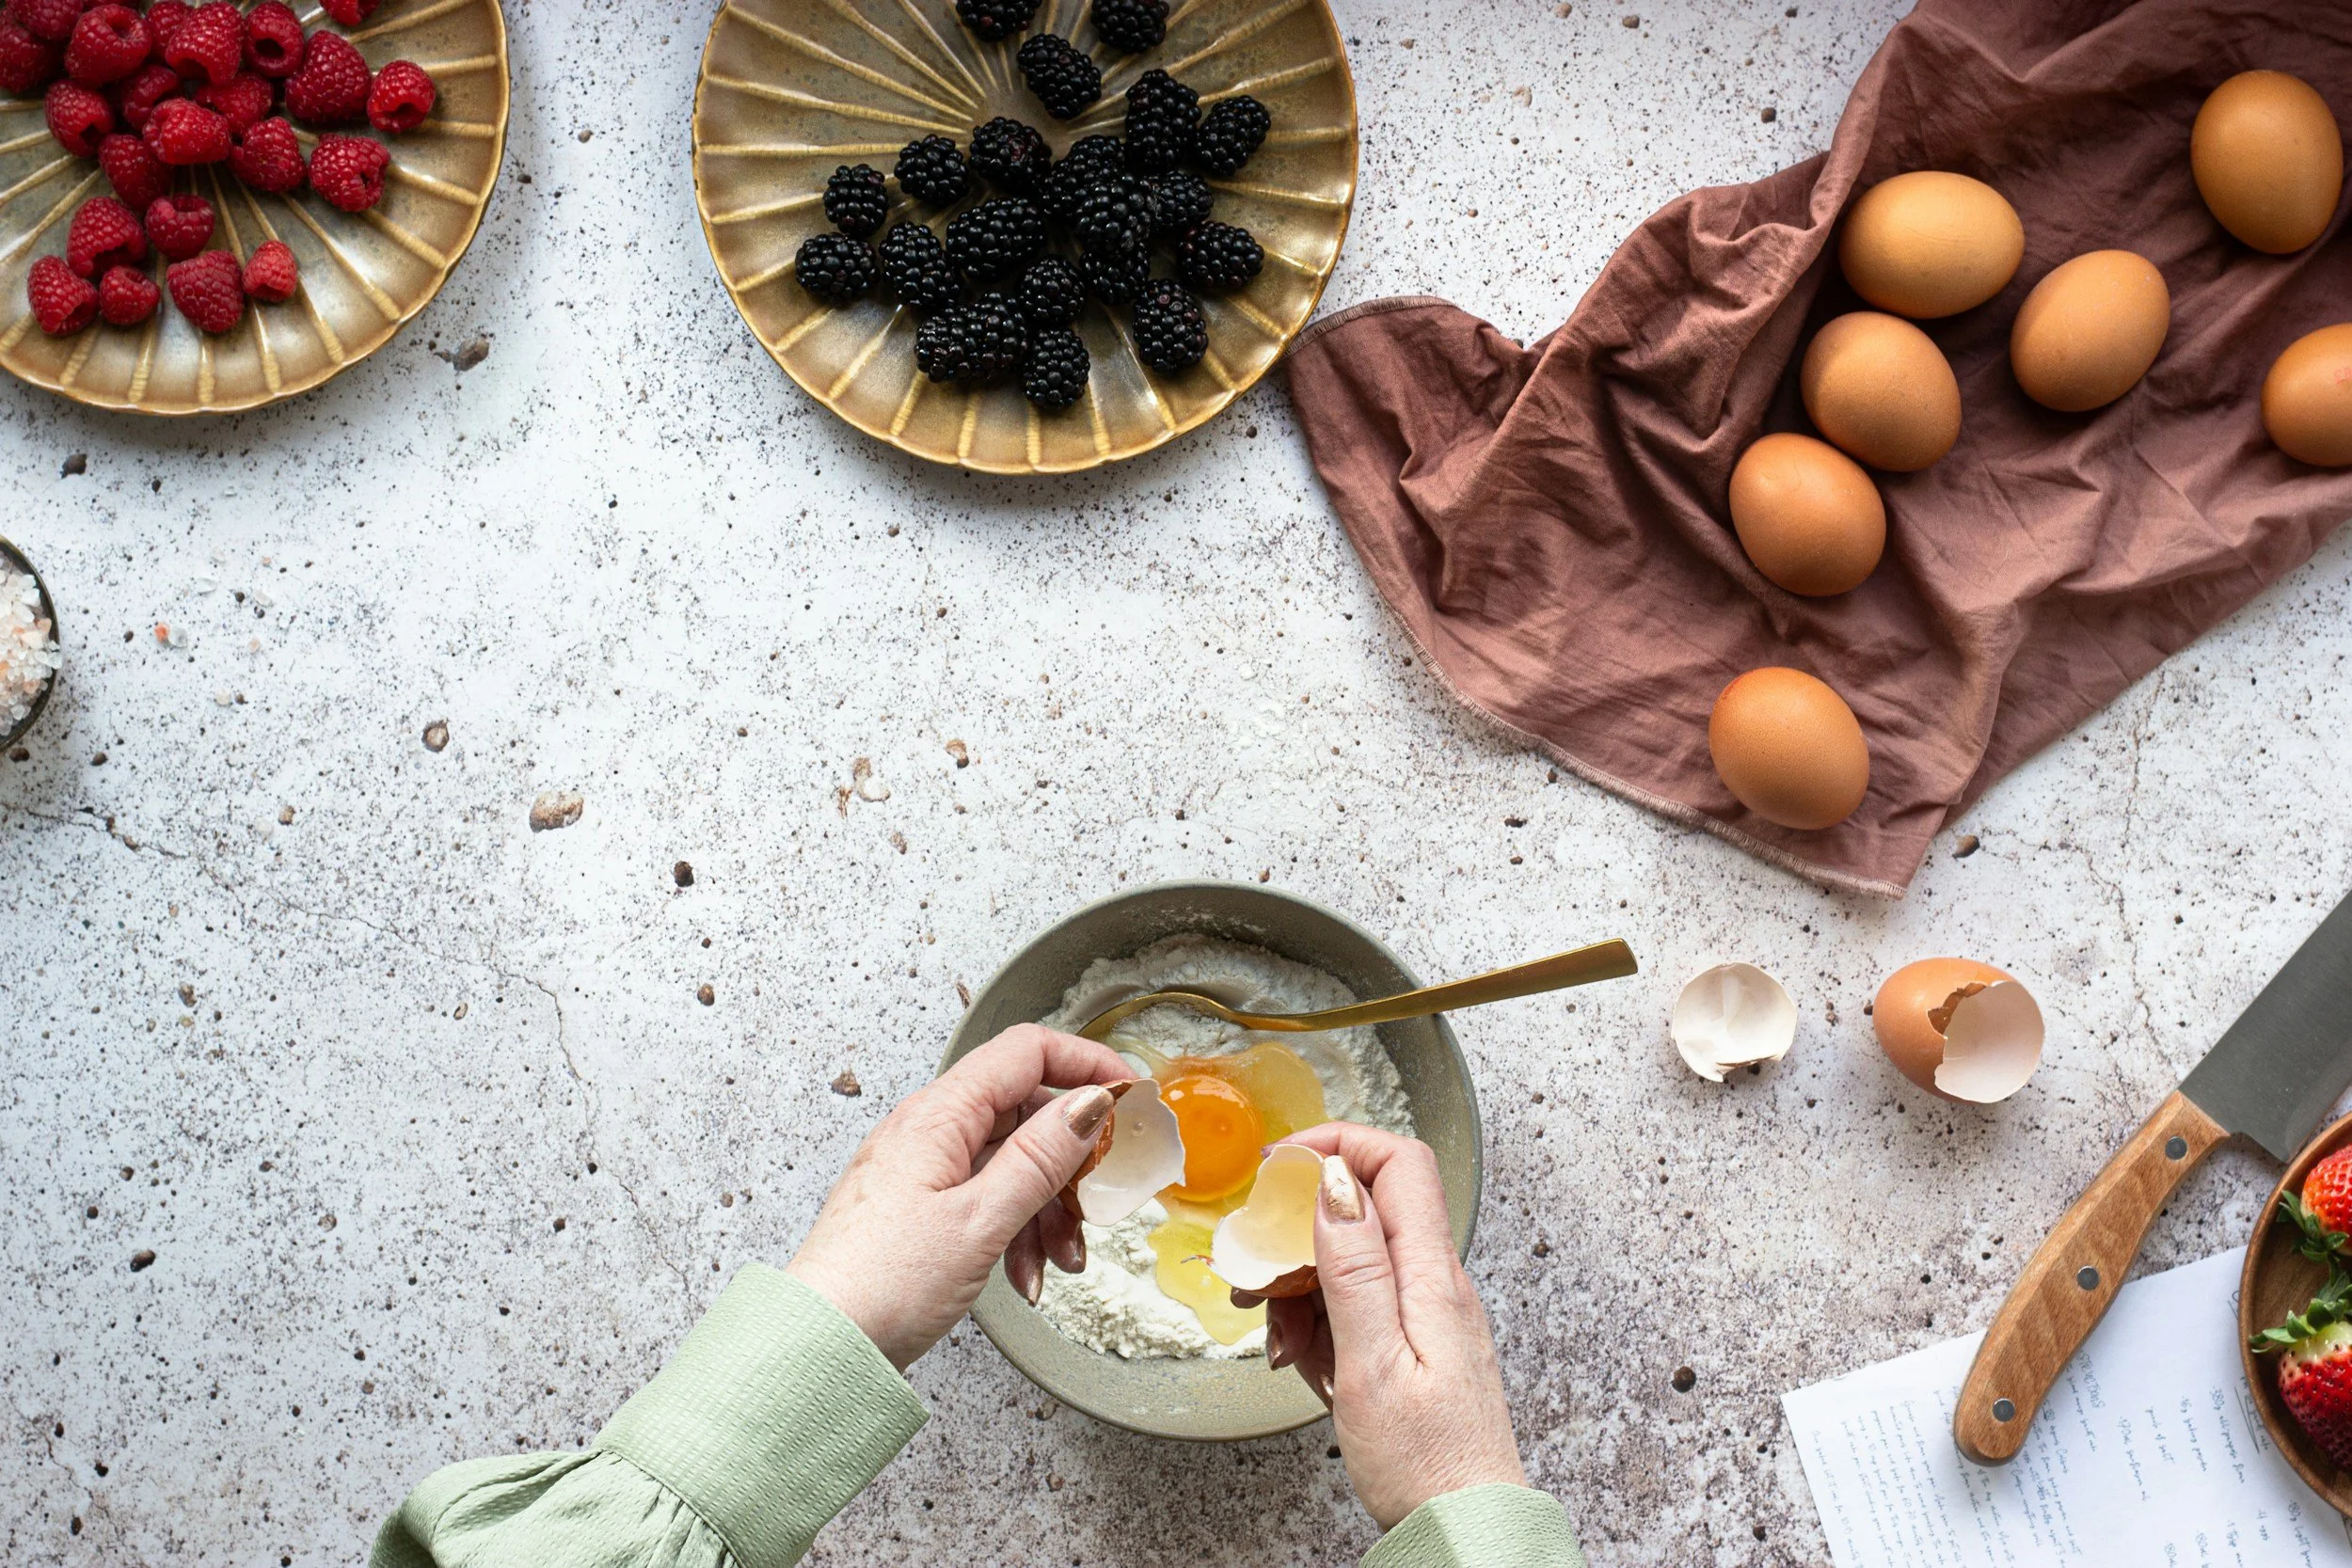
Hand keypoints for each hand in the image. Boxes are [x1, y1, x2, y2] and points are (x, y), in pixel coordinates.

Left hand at [785, 1024, 1127, 1369]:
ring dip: (1049, 1208)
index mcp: (939, 1115)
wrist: (820, 1349)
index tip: (1130, 1095)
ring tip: (1062, 1260)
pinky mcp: (920, 1208)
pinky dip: (1017, 1231)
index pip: (1026, 1052)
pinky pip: (986, 1198)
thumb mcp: (981, 1219)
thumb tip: (1090, 1102)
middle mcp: (928, 1130)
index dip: (1086, 1063)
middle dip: (1072, 1161)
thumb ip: (1040, 1157)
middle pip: (1025, 1113)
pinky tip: (1027, 1276)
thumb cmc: (883, 1285)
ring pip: (1011, 1163)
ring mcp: (923, 1169)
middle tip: (1101, 1201)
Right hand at [1234, 1124, 1527, 1529]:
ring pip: (1353, 1259)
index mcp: (1431, 1277)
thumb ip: (1354, 1268)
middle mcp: (1436, 1283)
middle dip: (1301, 1227)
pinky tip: (1305, 1357)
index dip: (1338, 1144)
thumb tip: (1335, 1182)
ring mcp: (1427, 1312)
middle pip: (1366, 1207)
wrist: (1464, 1530)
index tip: (1281, 1165)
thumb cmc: (1426, 1463)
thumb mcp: (1371, 1364)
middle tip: (1258, 1270)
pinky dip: (1321, 1320)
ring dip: (1303, 1284)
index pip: (1399, 1162)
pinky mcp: (1415, 1342)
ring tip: (1279, 1334)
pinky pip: (1359, 1304)